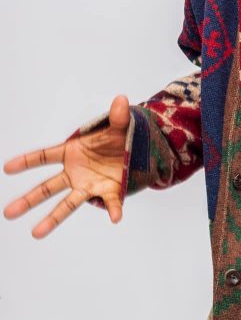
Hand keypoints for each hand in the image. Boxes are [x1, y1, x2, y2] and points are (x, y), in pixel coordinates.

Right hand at [4, 95, 129, 237]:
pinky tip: (116, 218)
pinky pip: (111, 202)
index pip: (45, 156)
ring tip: (36, 234)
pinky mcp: (108, 191)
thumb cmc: (118, 138)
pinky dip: (113, 209)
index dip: (27, 161)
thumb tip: (122, 100)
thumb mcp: (119, 126)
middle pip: (48, 187)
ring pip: (67, 204)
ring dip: (53, 218)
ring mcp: (89, 184)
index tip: (7, 167)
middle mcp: (75, 172)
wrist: (134, 151)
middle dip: (29, 199)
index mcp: (72, 152)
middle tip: (8, 213)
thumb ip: (119, 116)